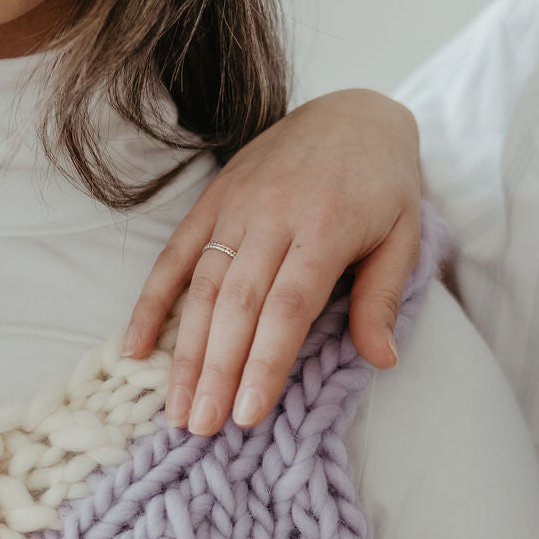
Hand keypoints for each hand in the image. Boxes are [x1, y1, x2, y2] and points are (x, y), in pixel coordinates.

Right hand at [122, 89, 422, 433]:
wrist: (354, 111)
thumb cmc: (384, 186)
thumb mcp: (404, 237)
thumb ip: (383, 297)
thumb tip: (381, 360)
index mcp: (325, 225)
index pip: (288, 306)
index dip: (264, 362)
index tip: (248, 413)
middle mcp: (273, 213)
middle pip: (236, 304)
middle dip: (215, 370)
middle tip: (200, 427)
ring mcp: (236, 204)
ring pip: (200, 287)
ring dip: (183, 352)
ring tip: (176, 408)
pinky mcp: (212, 199)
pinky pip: (174, 255)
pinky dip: (150, 302)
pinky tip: (134, 349)